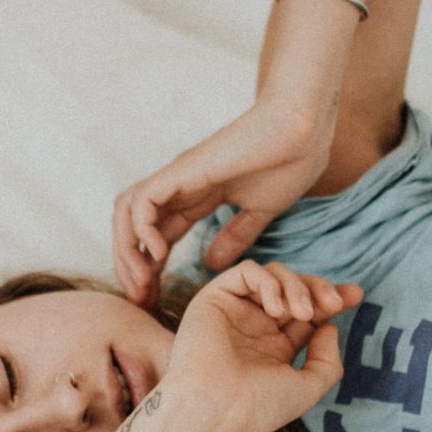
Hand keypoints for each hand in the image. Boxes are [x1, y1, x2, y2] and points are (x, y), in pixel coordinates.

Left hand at [112, 98, 333, 304]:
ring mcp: (178, 177)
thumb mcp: (259, 212)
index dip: (150, 269)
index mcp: (197, 196)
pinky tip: (157, 253)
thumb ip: (235, 236)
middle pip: (133, 227)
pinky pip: (142, 201)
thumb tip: (211, 263)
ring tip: (142, 282)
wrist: (304, 132)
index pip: (158, 236)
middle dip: (131, 265)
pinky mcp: (182, 171)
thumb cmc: (289, 162)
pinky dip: (141, 228)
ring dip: (127, 250)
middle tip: (141, 300)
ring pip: (128, 212)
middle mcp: (180, 187)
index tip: (154, 299)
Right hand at [162, 262, 361, 431]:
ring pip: (273, 275)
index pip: (308, 312)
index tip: (355, 296)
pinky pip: (247, 271)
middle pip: (295, 288)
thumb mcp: (306, 389)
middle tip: (334, 303)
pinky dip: (268, 282)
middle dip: (319, 288)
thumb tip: (329, 326)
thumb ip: (326, 361)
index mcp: (275, 348)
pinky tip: (276, 309)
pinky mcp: (215, 298)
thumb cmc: (256, 408)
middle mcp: (255, 326)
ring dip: (296, 287)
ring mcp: (235, 311)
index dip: (331, 298)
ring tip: (302, 313)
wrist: (213, 411)